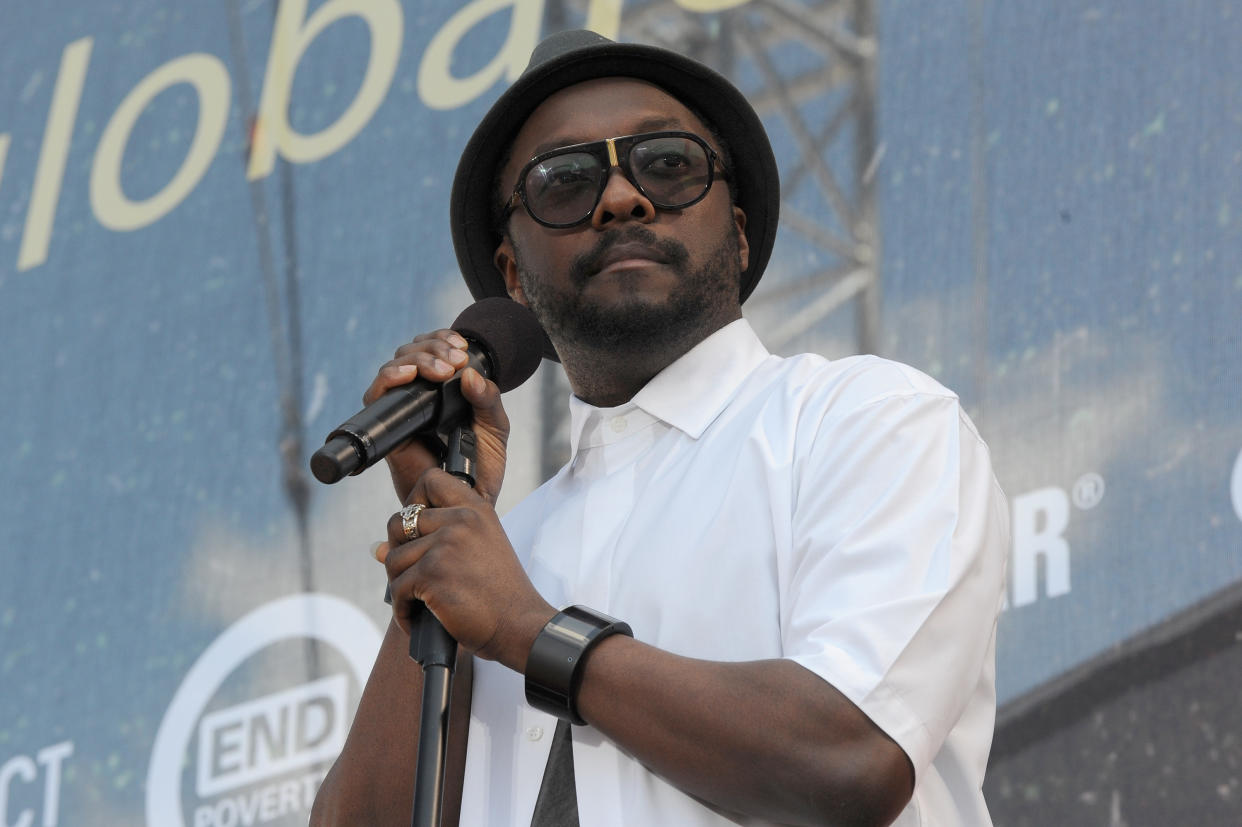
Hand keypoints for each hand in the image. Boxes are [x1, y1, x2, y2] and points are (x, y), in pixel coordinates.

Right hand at [362, 329, 510, 504]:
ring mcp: (404, 412)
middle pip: (412, 352)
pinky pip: (376, 395)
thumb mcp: (495, 428)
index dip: (443, 340)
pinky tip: (409, 374)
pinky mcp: (389, 429)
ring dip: (418, 358)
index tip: (462, 347)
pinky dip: (390, 377)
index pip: (434, 351)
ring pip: (396, 366)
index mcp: (445, 391)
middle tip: (455, 360)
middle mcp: (421, 397)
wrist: (467, 503)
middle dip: (434, 348)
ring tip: (443, 369)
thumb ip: (488, 400)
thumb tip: (470, 374)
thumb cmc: (481, 469)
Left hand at [377, 469, 555, 670]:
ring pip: (392, 558)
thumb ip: (433, 540)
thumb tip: (377, 549)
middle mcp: (461, 520)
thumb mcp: (476, 551)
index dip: (413, 501)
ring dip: (399, 585)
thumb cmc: (499, 593)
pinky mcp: (432, 573)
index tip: (418, 530)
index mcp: (476, 509)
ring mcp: (446, 545)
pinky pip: (397, 589)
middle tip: (414, 576)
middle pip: (398, 522)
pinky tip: (417, 620)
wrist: (519, 625)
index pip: (430, 479)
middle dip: (398, 552)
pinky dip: (402, 611)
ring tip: (419, 602)